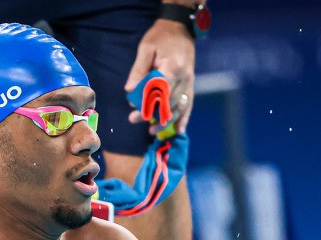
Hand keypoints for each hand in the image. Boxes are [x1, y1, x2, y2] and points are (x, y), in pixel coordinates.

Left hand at [125, 18, 196, 133]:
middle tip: (134, 120)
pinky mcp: (190, 84)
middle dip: (151, 114)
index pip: (159, 92)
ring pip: (179, 106)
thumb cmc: (161, 36)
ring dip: (166, 120)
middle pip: (168, 102)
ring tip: (152, 131)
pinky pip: (189, 103)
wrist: (180, 27)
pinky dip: (184, 118)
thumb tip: (129, 91)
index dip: (146, 104)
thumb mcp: (146, 48)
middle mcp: (184, 77)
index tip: (133, 113)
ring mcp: (189, 81)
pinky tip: (179, 130)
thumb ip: (139, 70)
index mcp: (172, 67)